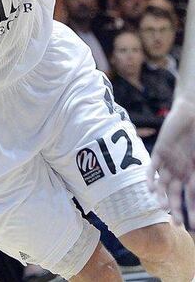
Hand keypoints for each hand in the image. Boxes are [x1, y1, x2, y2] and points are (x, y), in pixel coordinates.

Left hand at [149, 100, 194, 225]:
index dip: (192, 211)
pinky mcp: (159, 151)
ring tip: (163, 208)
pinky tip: (150, 189)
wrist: (192, 113)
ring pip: (163, 184)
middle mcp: (180, 171)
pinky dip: (151, 178)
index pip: (192, 197)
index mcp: (193, 173)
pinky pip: (153, 167)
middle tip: (178, 225)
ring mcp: (169, 162)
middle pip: (176, 195)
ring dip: (162, 197)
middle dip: (177, 209)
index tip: (192, 226)